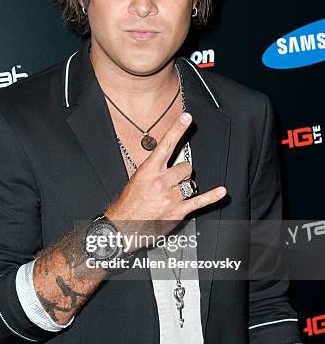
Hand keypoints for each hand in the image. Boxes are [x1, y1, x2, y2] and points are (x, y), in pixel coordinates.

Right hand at [105, 112, 226, 248]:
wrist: (122, 226)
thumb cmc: (128, 203)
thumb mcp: (136, 179)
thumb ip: (153, 169)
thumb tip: (166, 162)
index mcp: (149, 171)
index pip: (166, 145)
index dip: (177, 129)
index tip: (187, 117)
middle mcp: (161, 182)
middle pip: (186, 167)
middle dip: (182, 172)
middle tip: (171, 181)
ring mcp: (170, 197)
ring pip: (190, 183)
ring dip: (184, 187)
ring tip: (172, 194)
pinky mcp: (177, 211)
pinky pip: (199, 201)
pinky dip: (211, 197)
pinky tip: (220, 191)